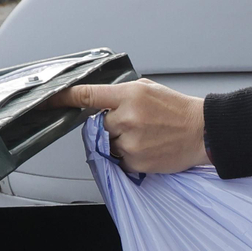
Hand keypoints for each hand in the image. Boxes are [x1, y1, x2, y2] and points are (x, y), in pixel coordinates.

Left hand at [48, 79, 206, 172]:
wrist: (202, 132)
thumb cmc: (178, 110)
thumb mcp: (148, 89)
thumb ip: (121, 94)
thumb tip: (100, 101)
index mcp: (129, 95)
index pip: (88, 95)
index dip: (64, 98)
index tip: (49, 100)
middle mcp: (127, 118)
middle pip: (98, 125)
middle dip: (111, 125)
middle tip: (135, 123)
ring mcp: (130, 142)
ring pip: (109, 144)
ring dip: (120, 142)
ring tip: (145, 136)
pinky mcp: (135, 161)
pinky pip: (119, 160)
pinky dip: (129, 156)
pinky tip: (148, 147)